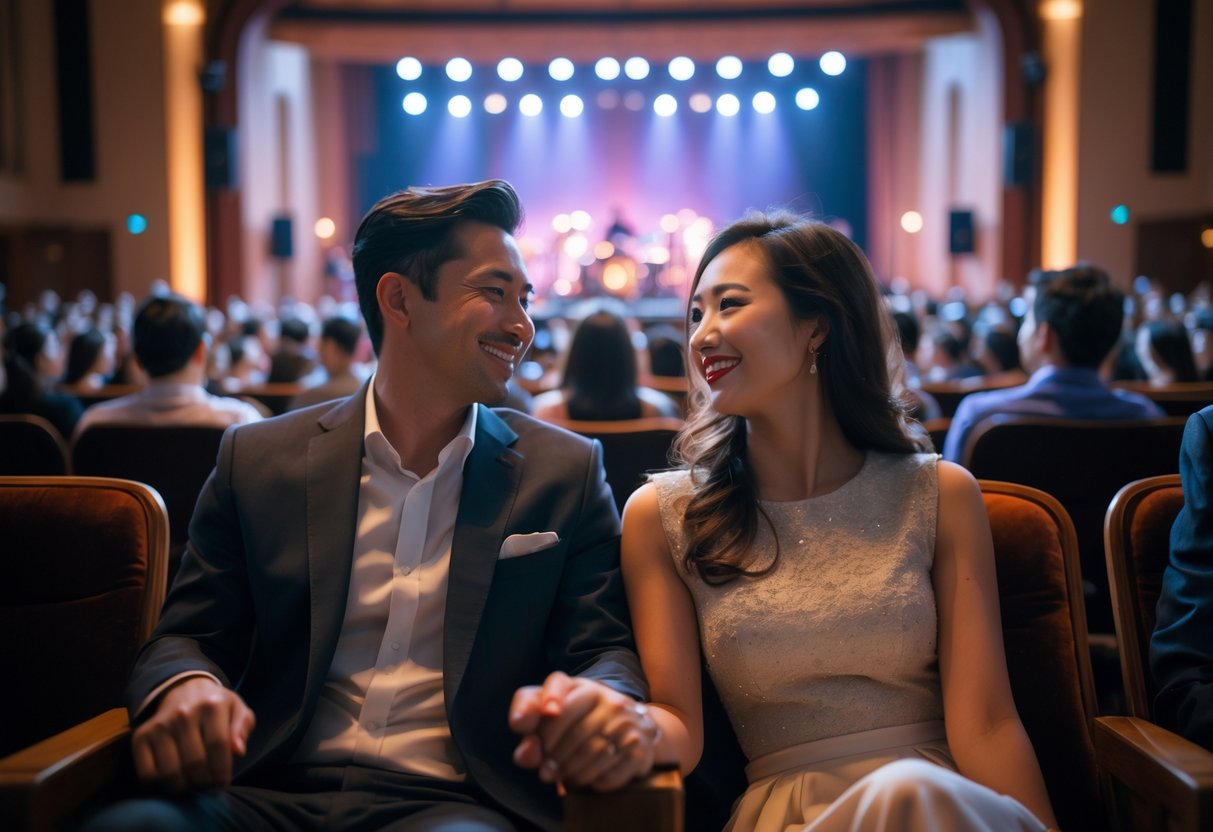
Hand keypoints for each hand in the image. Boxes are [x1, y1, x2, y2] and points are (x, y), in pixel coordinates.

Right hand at [131, 676, 255, 793]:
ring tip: (190, 783)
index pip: (218, 746)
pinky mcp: (141, 736)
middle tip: (206, 785)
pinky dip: (158, 784)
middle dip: (204, 782)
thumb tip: (238, 751)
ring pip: (170, 772)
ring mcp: (160, 725)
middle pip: (195, 763)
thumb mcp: (238, 709)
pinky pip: (147, 773)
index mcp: (212, 705)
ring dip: (182, 787)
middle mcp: (184, 713)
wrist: (184, 689)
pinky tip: (170, 778)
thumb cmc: (215, 707)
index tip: (221, 784)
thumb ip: (243, 728)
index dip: (221, 772)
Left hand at [509, 672, 661, 791]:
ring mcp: (629, 723)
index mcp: (585, 687)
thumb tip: (525, 754)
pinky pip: (611, 774)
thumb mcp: (557, 710)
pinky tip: (588, 780)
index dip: (547, 705)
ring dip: (571, 773)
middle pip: (575, 733)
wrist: (637, 727)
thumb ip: (531, 724)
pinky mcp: (641, 750)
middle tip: (545, 773)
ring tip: (562, 779)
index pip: (561, 689)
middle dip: (554, 757)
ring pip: (593, 755)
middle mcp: (610, 699)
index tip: (540, 729)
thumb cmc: (584, 718)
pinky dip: (594, 782)